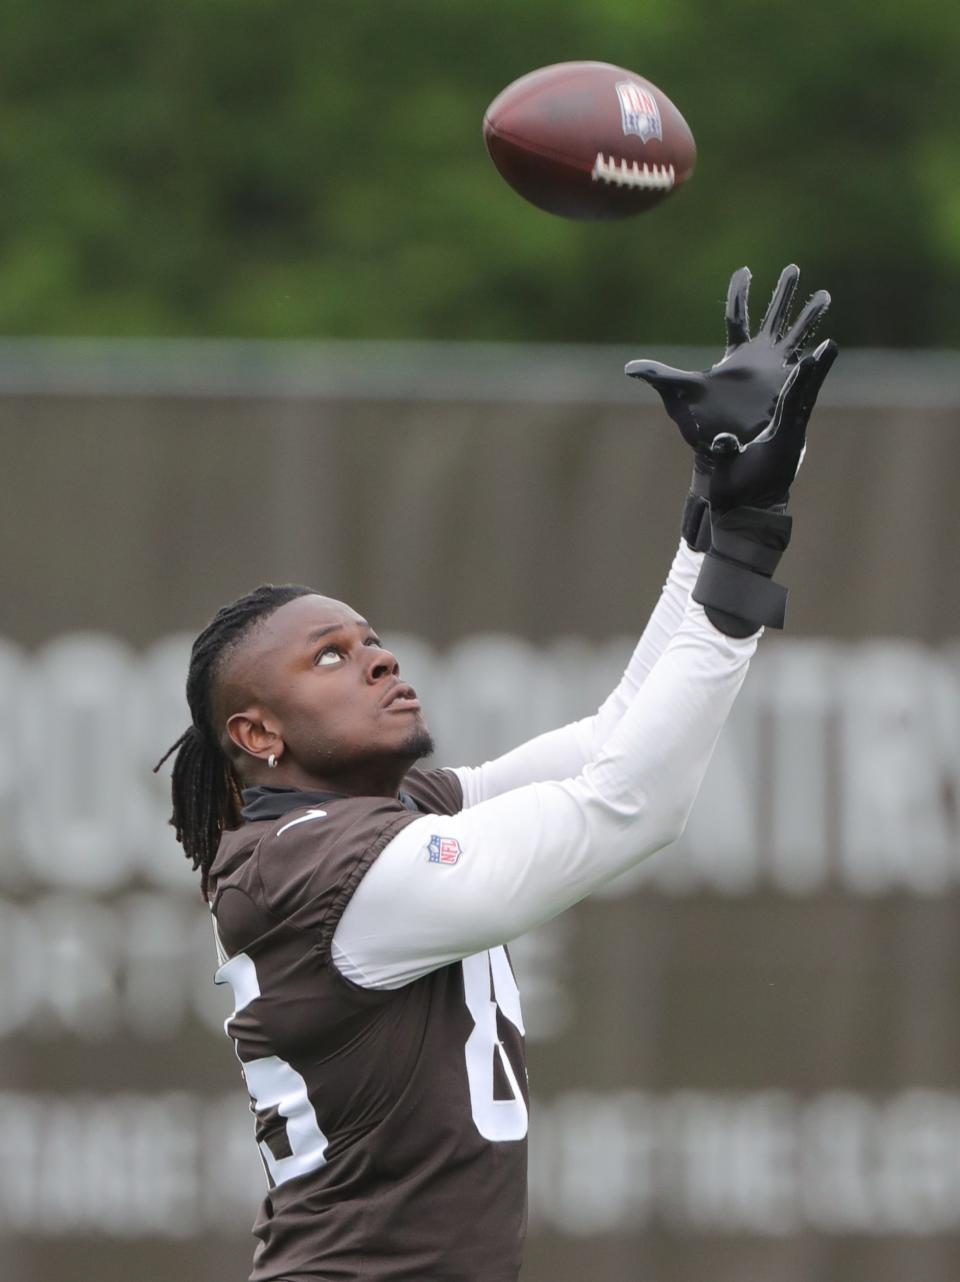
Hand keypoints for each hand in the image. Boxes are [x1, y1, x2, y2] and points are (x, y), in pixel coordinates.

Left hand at [626, 264, 831, 478]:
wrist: (722, 451)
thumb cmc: (700, 425)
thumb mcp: (679, 395)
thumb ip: (658, 376)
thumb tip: (629, 367)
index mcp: (735, 355)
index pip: (737, 315)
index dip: (740, 293)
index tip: (745, 270)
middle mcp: (758, 358)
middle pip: (773, 316)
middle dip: (783, 292)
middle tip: (794, 268)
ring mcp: (777, 371)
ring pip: (796, 334)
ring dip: (810, 315)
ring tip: (825, 293)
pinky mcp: (788, 387)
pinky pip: (805, 363)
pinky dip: (817, 351)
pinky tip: (829, 341)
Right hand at [708, 338, 837, 510]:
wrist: (747, 515)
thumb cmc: (734, 494)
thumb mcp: (725, 475)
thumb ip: (725, 455)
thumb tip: (723, 440)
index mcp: (778, 442)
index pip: (789, 405)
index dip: (797, 381)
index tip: (807, 359)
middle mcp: (792, 438)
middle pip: (805, 397)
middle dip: (817, 370)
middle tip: (829, 345)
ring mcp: (793, 440)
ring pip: (805, 401)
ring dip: (813, 377)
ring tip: (824, 352)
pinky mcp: (789, 442)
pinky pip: (798, 410)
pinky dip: (802, 391)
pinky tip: (806, 379)